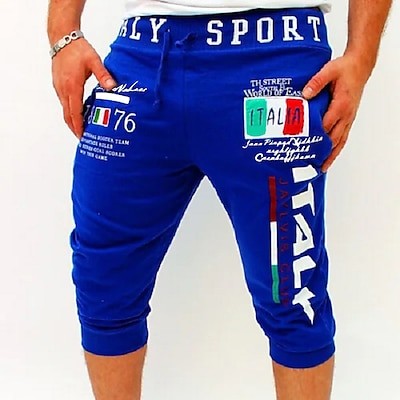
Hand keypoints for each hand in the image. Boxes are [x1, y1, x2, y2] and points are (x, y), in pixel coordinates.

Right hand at [51, 38, 116, 138]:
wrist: (62, 38)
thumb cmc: (78, 49)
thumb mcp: (94, 61)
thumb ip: (104, 75)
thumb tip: (113, 87)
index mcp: (72, 86)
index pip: (75, 112)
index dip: (78, 126)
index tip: (82, 136)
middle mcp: (63, 89)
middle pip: (67, 115)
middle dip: (74, 128)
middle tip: (83, 139)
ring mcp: (59, 88)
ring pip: (64, 110)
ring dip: (72, 121)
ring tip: (81, 130)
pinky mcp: (58, 85)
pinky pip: (64, 103)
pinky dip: (69, 112)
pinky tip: (77, 115)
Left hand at [302, 54, 370, 171]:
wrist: (359, 66)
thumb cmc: (345, 69)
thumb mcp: (329, 70)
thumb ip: (316, 82)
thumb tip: (304, 94)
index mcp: (341, 104)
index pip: (327, 124)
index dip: (316, 135)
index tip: (304, 145)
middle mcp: (346, 115)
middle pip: (334, 139)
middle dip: (323, 152)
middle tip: (312, 164)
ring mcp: (348, 119)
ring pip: (340, 142)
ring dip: (331, 155)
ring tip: (322, 168)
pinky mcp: (348, 120)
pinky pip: (343, 138)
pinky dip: (336, 150)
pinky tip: (329, 158)